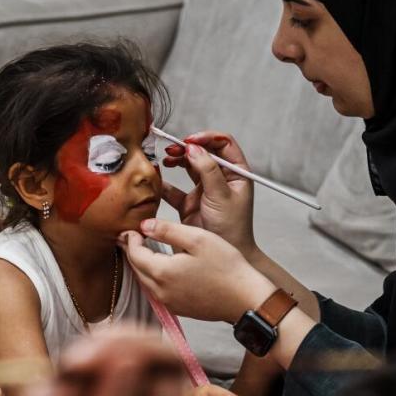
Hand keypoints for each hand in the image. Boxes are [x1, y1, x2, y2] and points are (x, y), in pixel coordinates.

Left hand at [123, 219, 275, 322]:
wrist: (245, 299)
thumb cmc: (226, 267)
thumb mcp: (197, 239)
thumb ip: (167, 230)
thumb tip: (145, 226)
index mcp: (163, 272)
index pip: (135, 254)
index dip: (131, 239)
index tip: (132, 229)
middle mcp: (161, 291)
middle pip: (137, 269)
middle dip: (132, 252)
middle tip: (131, 238)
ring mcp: (169, 303)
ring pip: (146, 282)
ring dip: (142, 266)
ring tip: (144, 250)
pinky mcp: (179, 309)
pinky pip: (158, 292)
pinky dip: (154, 278)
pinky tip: (162, 269)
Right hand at [161, 131, 256, 256]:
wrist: (224, 257)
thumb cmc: (232, 229)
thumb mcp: (222, 196)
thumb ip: (208, 170)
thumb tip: (194, 148)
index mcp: (236, 173)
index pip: (223, 144)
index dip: (206, 138)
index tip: (190, 141)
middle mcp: (221, 178)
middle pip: (203, 152)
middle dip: (187, 148)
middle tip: (174, 149)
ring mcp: (204, 190)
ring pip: (188, 167)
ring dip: (177, 161)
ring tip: (167, 160)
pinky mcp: (190, 203)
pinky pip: (175, 189)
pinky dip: (165, 184)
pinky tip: (159, 180)